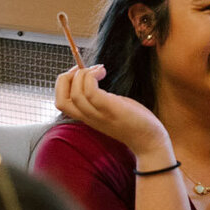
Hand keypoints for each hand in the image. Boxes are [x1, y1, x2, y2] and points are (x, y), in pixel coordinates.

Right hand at [54, 66, 174, 167]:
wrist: (150, 141)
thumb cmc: (133, 121)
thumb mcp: (109, 107)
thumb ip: (98, 97)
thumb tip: (92, 75)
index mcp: (86, 117)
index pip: (60, 103)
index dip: (63, 83)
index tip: (79, 72)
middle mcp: (88, 118)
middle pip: (60, 100)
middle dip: (66, 78)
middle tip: (85, 69)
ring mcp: (98, 115)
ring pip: (75, 93)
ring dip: (83, 74)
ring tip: (100, 70)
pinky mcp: (110, 109)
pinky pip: (90, 91)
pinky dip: (92, 76)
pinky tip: (103, 72)